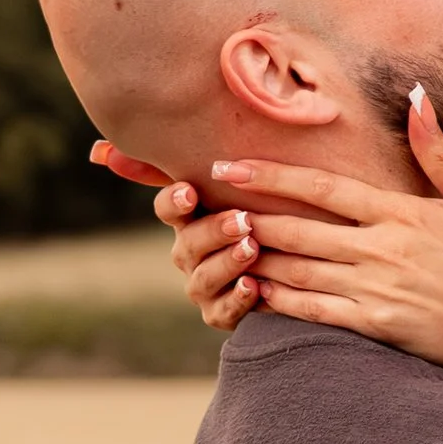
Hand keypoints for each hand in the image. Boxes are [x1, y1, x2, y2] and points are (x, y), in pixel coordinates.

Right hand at [85, 139, 260, 336]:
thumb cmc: (267, 211)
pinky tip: (255, 287)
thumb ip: (223, 155)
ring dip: (226, 263)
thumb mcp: (250, 183)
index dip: (174, 201)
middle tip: (242, 220)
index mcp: (190, 219)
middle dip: (213, 231)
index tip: (190, 190)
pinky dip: (237, 300)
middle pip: (187, 243)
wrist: (298, 262)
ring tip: (251, 249)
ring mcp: (203, 286)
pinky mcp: (221, 314)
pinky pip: (222, 312)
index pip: (168, 208)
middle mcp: (190, 252)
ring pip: (203, 278)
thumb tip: (144, 129)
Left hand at [217, 95, 442, 390]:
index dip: (271, 174)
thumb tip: (416, 97)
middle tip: (206, 201)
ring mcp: (375, 291)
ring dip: (253, 255)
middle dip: (246, 212)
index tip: (230, 163)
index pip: (322, 187)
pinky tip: (250, 290)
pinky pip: (312, 312)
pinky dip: (277, 301)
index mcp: (403, 214)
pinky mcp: (375, 328)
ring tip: (215, 242)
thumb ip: (439, 153)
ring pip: (297, 270)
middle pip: (297, 227)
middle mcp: (381, 251)